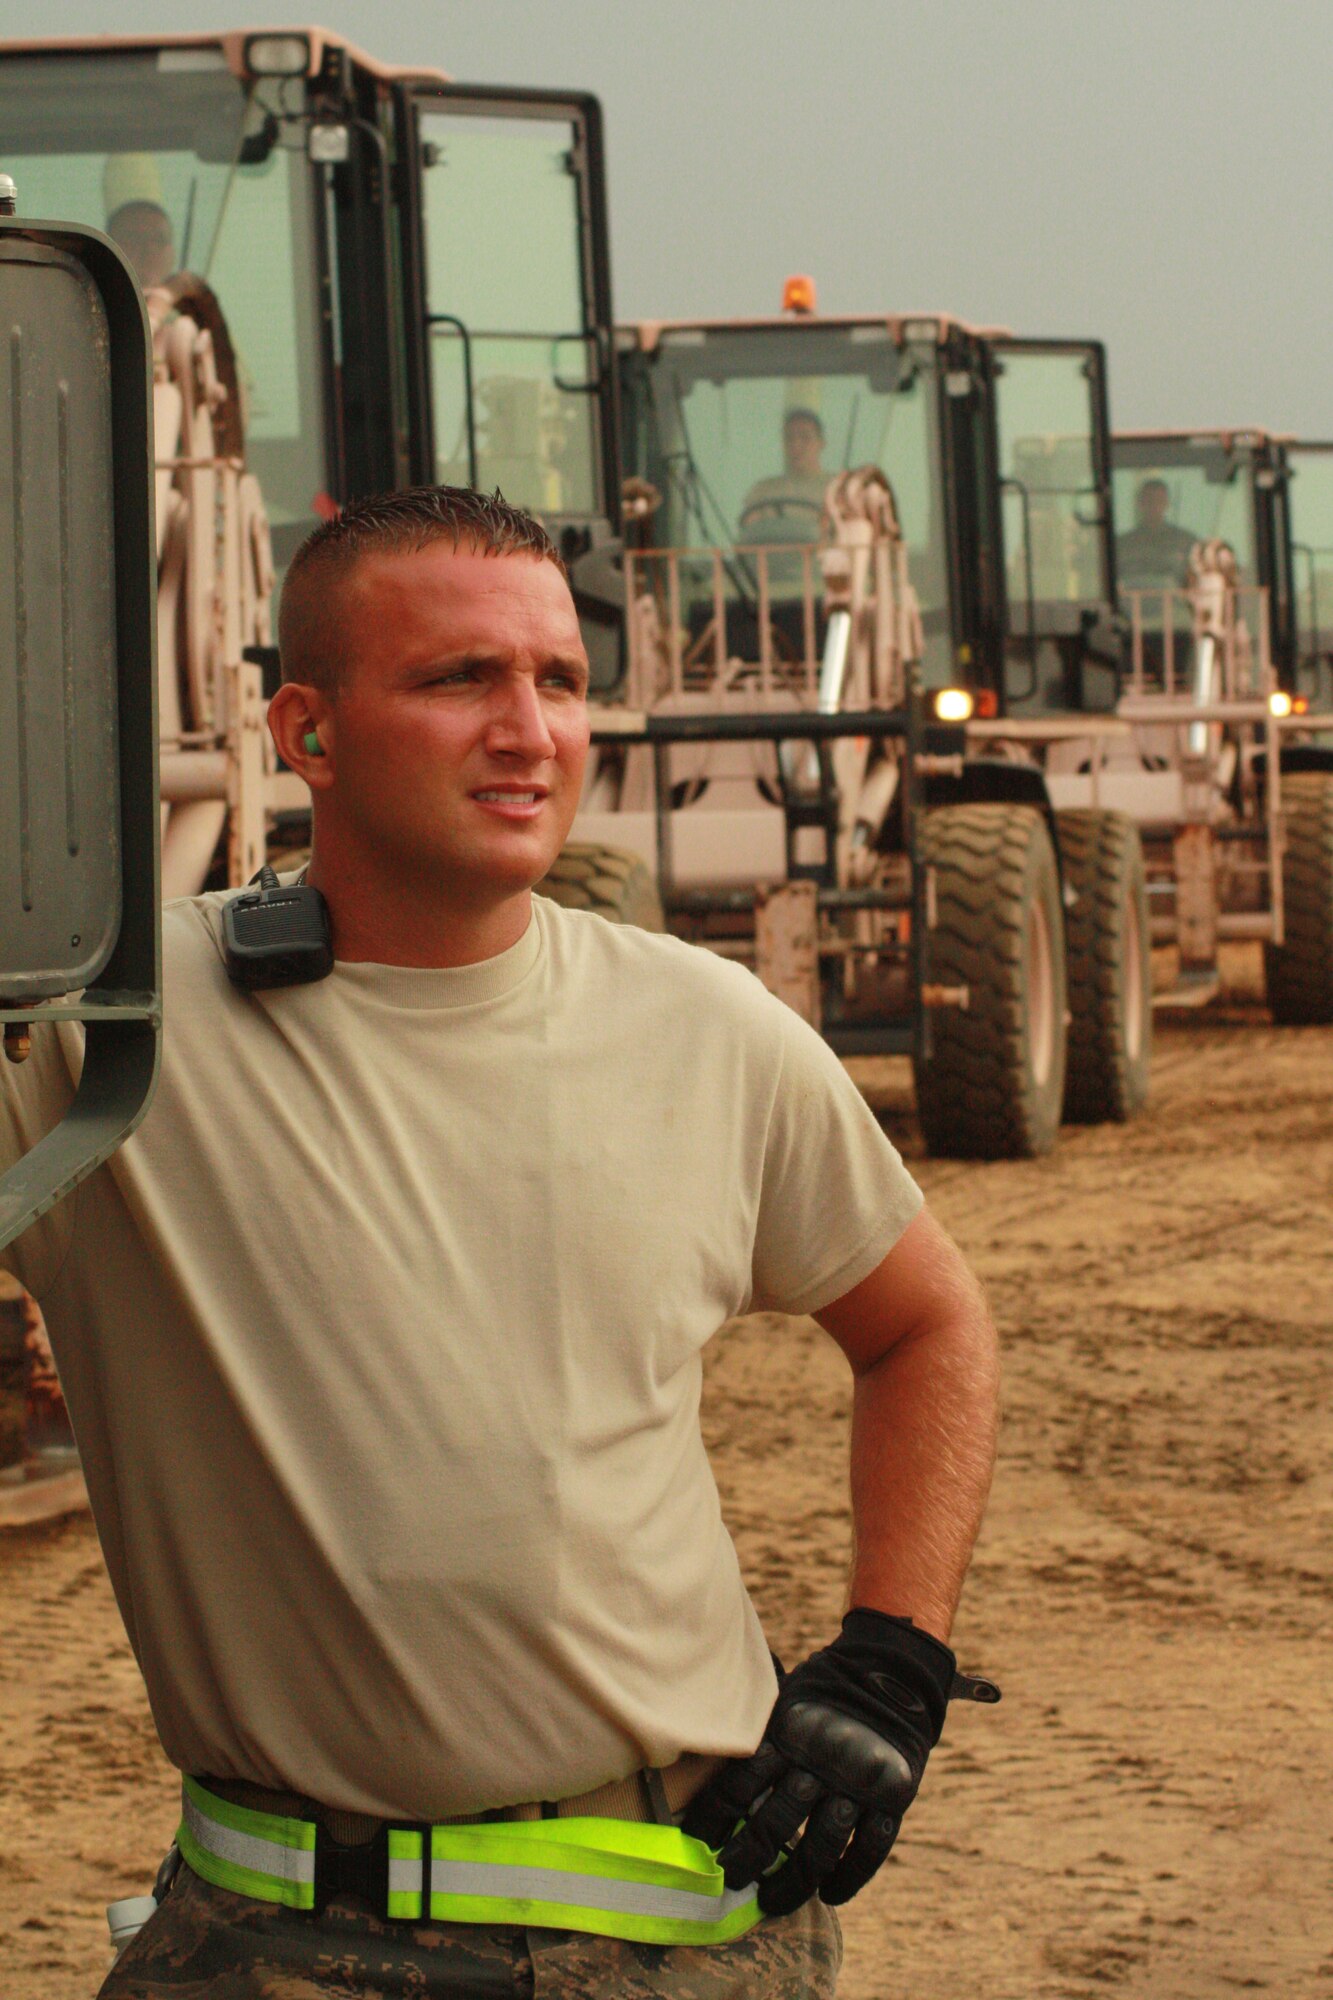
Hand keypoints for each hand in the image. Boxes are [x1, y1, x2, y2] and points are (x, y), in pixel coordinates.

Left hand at [682, 1610, 997, 1915]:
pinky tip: (830, 1893)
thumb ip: (761, 1735)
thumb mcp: (787, 1699)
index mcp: (788, 1735)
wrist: (891, 1671)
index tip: (698, 1844)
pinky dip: (849, 1878)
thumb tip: (711, 1770)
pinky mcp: (893, 1797)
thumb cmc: (826, 1688)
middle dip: (747, 1859)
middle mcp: (821, 1762)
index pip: (740, 1784)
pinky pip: (869, 1850)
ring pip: (820, 1848)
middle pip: (776, 1824)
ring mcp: (859, 1783)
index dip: (714, 1818)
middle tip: (729, 1878)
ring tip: (771, 1901)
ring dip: (793, 1882)